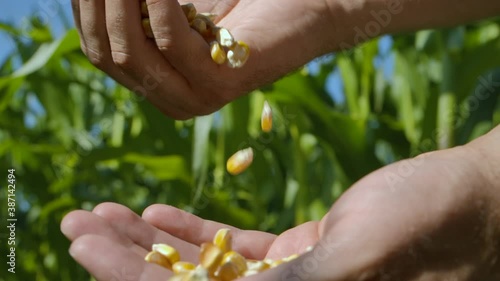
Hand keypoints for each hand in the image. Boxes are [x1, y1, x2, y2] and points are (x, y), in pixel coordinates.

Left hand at [61, 126, 499, 280]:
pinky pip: (234, 248)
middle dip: (124, 258)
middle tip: (75, 225)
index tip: (86, 246)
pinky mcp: (302, 253)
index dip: (133, 279)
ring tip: (101, 213)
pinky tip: (155, 210)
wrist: (474, 200)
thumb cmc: (437, 225)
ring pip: (202, 267)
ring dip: (147, 240)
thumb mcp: (365, 255)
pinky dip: (192, 229)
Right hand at [70, 0, 336, 118]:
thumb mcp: (176, 7)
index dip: (85, 10)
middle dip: (97, 4)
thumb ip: (139, 8)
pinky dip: (159, 4)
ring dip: (121, 2)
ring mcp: (195, 98)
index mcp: (156, 83)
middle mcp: (170, 99)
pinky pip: (171, 41)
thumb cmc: (241, 3)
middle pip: (109, 53)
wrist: (304, 11)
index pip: (100, 51)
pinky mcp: (219, 86)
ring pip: (132, 51)